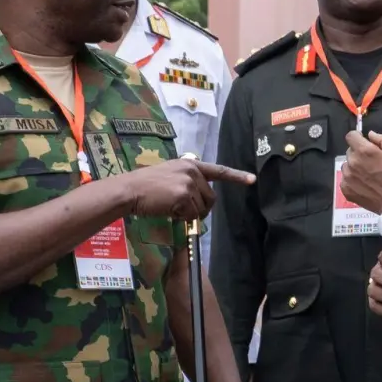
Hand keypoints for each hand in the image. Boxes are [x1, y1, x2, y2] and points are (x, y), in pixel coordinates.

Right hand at [122, 159, 254, 220]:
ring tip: (169, 206)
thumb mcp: (170, 174)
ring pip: (201, 208)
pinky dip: (181, 217)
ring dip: (188, 213)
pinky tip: (167, 210)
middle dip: (200, 208)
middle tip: (180, 209)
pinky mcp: (184, 195)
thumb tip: (201, 202)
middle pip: (211, 198)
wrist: (129, 190)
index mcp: (190, 164)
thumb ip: (188, 181)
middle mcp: (193, 171)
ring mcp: (189, 183)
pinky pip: (191, 215)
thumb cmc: (146, 185)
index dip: (236, 177)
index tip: (253, 180)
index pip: (218, 171)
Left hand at [340, 131, 381, 214]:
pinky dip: (352, 180)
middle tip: (371, 162)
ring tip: (368, 175)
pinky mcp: (346, 189)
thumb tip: (370, 134)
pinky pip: (345, 179)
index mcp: (364, 150)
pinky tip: (364, 184)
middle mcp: (352, 162)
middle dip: (359, 153)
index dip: (357, 137)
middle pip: (350, 151)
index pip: (350, 136)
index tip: (363, 142)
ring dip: (354, 166)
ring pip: (347, 165)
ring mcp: (347, 177)